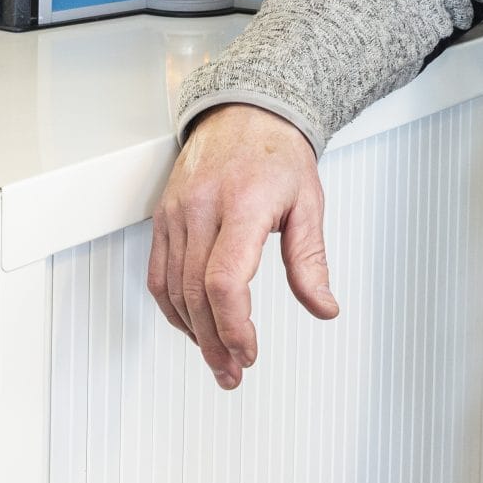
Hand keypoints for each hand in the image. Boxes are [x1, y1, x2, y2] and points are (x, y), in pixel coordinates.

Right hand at [148, 102, 339, 388]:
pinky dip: (172, 308)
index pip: (224, 279)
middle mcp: (202, 208)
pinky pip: (158, 273)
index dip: (234, 326)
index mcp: (242, 204)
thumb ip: (311, 260)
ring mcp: (177, 212)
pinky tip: (192, 326)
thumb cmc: (277, 153)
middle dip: (214, 342)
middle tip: (233, 371)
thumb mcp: (309, 203)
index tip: (249, 351)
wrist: (245, 111)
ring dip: (193, 333)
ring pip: (172, 289)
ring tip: (216, 359)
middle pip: (195, 293)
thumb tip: (324, 307)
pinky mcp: (163, 216)